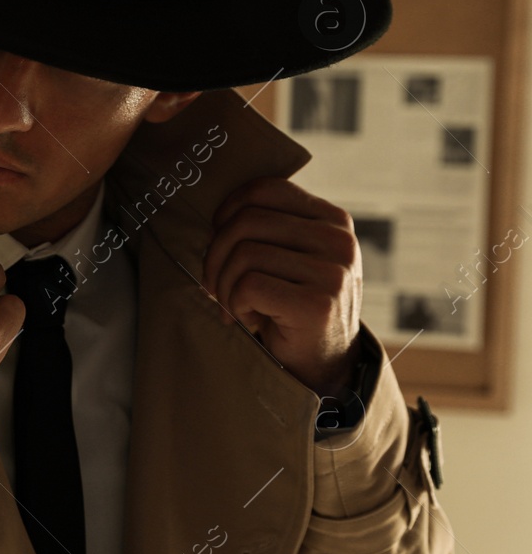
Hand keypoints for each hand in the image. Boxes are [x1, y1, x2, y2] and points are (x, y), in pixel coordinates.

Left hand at [202, 177, 362, 397]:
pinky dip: (236, 306)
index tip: (219, 239)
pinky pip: (248, 286)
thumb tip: (215, 218)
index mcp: (331, 219)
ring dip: (225, 286)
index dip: (228, 211)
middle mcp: (338, 240)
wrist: (323, 363)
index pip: (264, 189)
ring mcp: (332, 272)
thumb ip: (267, 228)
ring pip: (244, 255)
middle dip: (216, 255)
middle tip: (215, 285)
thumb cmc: (292, 305)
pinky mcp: (318, 304)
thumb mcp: (289, 255)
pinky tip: (251, 319)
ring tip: (236, 305)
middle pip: (246, 221)